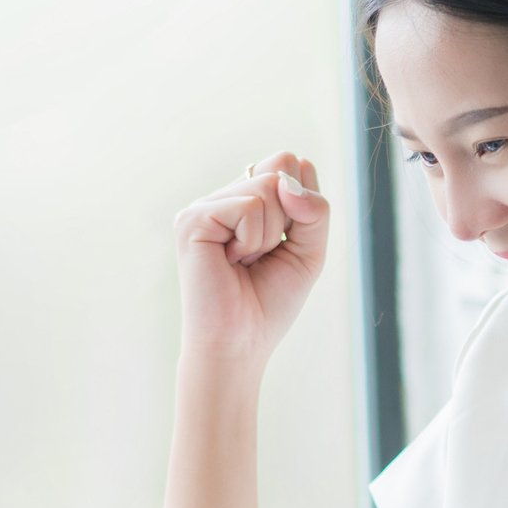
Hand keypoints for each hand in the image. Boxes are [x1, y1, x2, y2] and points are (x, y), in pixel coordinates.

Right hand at [169, 150, 329, 365]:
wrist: (239, 344)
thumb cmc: (269, 303)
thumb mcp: (309, 250)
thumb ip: (315, 210)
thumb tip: (286, 182)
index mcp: (247, 200)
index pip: (292, 164)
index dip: (303, 205)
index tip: (282, 245)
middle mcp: (224, 197)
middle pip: (282, 167)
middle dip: (288, 219)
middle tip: (260, 256)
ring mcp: (205, 205)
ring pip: (268, 186)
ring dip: (268, 235)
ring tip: (243, 262)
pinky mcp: (192, 219)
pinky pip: (248, 207)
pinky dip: (252, 241)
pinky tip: (230, 262)